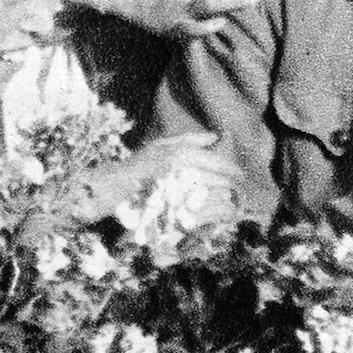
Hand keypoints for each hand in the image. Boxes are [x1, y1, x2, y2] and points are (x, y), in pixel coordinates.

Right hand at [71, 131, 239, 225]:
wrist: (113, 188)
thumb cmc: (138, 165)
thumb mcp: (161, 145)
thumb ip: (189, 140)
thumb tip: (215, 136)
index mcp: (180, 154)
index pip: (218, 163)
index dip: (232, 170)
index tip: (239, 176)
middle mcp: (180, 172)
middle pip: (218, 181)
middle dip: (230, 187)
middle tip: (237, 192)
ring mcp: (176, 192)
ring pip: (213, 199)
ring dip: (224, 202)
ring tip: (229, 203)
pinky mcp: (171, 212)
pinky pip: (201, 215)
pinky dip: (211, 215)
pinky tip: (216, 215)